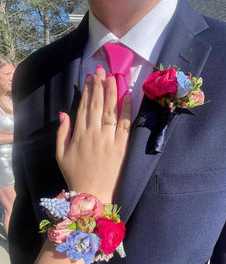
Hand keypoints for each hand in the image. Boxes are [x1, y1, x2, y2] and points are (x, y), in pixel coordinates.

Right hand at [56, 66, 131, 203]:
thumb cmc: (75, 174)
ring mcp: (109, 140)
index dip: (87, 91)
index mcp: (79, 135)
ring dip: (112, 92)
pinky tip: (127, 96)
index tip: (90, 77)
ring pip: (111, 111)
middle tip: (101, 69)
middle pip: (97, 105)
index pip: (84, 107)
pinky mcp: (121, 147)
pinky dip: (127, 110)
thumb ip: (61, 132)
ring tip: (113, 77)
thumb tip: (64, 113)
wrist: (92, 193)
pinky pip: (125, 125)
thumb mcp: (60, 154)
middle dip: (99, 85)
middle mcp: (94, 134)